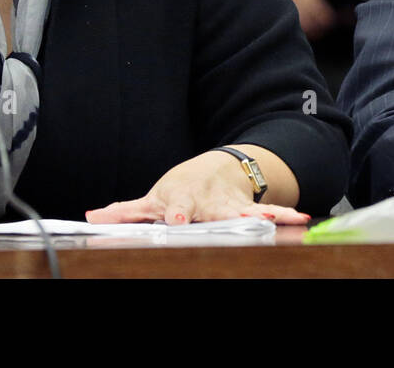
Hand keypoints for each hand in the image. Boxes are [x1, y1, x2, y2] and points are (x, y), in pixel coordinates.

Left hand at [83, 150, 309, 225]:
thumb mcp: (152, 198)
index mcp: (180, 198)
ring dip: (260, 215)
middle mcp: (207, 201)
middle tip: (227, 223)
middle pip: (211, 212)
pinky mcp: (248, 210)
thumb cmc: (180, 189)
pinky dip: (283, 216)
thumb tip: (93, 217)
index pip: (177, 206)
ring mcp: (229, 205)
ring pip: (245, 212)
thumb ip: (125, 211)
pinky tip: (300, 219)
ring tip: (277, 220)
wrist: (215, 169)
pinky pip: (267, 214)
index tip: (177, 219)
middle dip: (217, 218)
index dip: (177, 212)